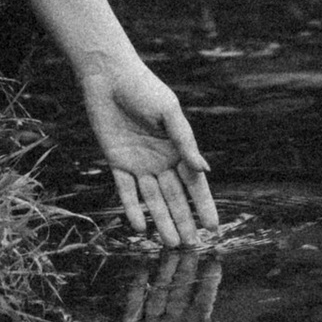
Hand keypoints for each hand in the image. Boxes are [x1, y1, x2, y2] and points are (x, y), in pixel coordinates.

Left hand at [75, 52, 218, 248]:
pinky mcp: (117, 162)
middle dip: (183, 221)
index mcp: (178, 148)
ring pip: (152, 199)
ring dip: (161, 220)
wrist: (108, 76)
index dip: (203, 205)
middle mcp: (161, 159)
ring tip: (170, 243)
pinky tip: (140, 226)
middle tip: (191, 246)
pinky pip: (125, 190)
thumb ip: (185, 142)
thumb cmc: (144, 88)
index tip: (213, 227)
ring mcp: (139, 163)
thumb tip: (204, 171)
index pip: (194, 184)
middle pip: (174, 197)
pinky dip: (132, 208)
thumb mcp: (169, 113)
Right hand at [97, 252, 220, 321]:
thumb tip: (213, 320)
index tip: (216, 261)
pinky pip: (133, 305)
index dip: (209, 284)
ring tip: (169, 248)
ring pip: (158, 294)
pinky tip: (141, 270)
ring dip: (164, 273)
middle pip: (180, 293)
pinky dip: (137, 288)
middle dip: (186, 270)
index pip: (202, 304)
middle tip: (191, 242)